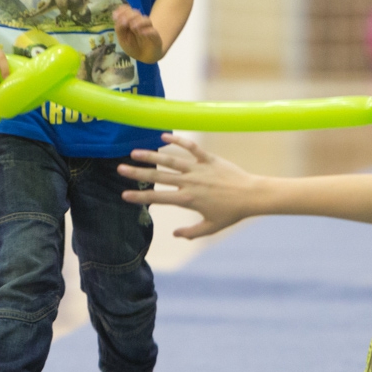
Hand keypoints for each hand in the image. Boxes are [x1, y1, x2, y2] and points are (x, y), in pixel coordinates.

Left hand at [113, 5, 164, 62]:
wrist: (144, 57)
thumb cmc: (132, 46)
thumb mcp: (122, 39)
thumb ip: (119, 28)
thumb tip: (119, 19)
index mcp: (131, 21)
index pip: (128, 10)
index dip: (122, 10)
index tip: (115, 16)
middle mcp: (140, 22)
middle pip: (136, 13)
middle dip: (129, 15)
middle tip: (124, 22)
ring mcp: (148, 28)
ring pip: (146, 20)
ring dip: (138, 21)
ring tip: (132, 26)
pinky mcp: (155, 37)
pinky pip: (153, 31)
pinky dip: (147, 31)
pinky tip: (141, 32)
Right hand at [118, 134, 261, 237]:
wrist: (251, 195)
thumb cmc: (232, 213)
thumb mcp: (211, 227)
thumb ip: (191, 233)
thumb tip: (175, 234)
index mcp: (188, 200)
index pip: (158, 197)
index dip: (139, 196)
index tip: (124, 194)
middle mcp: (190, 182)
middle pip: (158, 176)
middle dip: (137, 172)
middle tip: (120, 168)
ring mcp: (198, 169)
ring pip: (170, 160)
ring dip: (151, 155)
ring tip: (134, 152)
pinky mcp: (209, 158)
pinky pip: (191, 147)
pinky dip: (178, 141)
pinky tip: (164, 136)